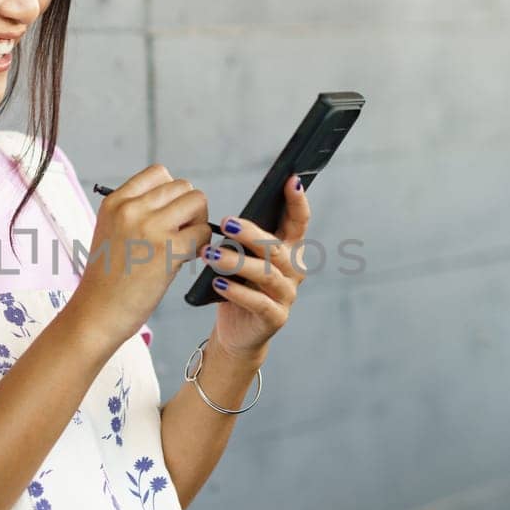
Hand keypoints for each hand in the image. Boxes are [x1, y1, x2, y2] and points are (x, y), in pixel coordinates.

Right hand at [72, 164, 211, 349]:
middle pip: (182, 186)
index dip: (171, 194)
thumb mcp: (111, 231)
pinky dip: (201, 245)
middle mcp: (131, 209)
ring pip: (197, 202)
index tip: (168, 216)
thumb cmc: (107, 279)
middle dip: (188, 209)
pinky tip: (185, 259)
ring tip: (182, 245)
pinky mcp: (168, 249)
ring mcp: (150, 227)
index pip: (159, 173)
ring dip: (198, 223)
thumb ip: (137, 212)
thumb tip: (178, 202)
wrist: (98, 312)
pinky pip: (203, 232)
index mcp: (115, 202)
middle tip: (179, 234)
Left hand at [200, 174, 310, 360]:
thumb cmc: (237, 285)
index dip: (297, 201)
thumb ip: (242, 241)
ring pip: (266, 274)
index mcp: (289, 249)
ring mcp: (287, 294)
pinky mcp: (276, 317)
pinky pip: (258, 302)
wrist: (237, 330)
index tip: (292, 179)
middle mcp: (293, 270)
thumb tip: (227, 222)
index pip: (298, 221)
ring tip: (211, 255)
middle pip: (275, 247)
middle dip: (251, 233)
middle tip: (225, 223)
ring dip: (237, 262)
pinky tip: (218, 284)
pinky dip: (237, 292)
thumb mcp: (240, 258)